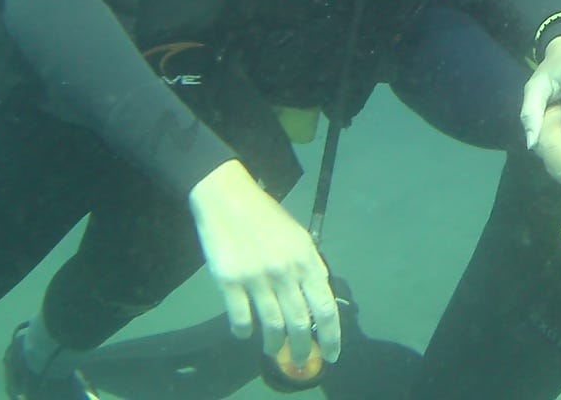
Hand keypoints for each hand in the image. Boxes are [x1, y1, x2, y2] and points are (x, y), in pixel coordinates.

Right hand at [187, 160, 341, 362]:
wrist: (228, 198)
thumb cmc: (266, 216)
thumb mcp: (298, 236)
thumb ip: (310, 267)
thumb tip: (319, 298)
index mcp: (306, 259)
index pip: (326, 307)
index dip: (332, 336)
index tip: (332, 354)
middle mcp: (285, 271)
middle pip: (300, 322)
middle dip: (303, 349)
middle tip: (301, 361)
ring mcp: (256, 277)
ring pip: (272, 324)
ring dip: (274, 344)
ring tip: (273, 351)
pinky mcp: (229, 280)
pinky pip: (240, 317)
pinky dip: (244, 330)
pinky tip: (245, 333)